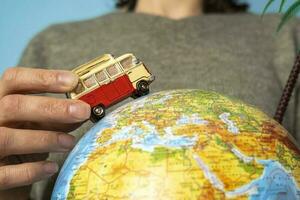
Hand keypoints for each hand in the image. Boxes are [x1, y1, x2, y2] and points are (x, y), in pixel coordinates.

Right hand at [0, 67, 90, 198]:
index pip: (14, 79)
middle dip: (51, 108)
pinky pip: (7, 174)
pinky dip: (32, 170)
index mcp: (1, 99)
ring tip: (70, 142)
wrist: (5, 175)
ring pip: (8, 138)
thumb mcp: (38, 124)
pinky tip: (52, 168)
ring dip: (45, 138)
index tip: (73, 81)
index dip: (44, 78)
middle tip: (82, 112)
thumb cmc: (24, 143)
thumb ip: (57, 117)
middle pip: (13, 105)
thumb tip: (84, 111)